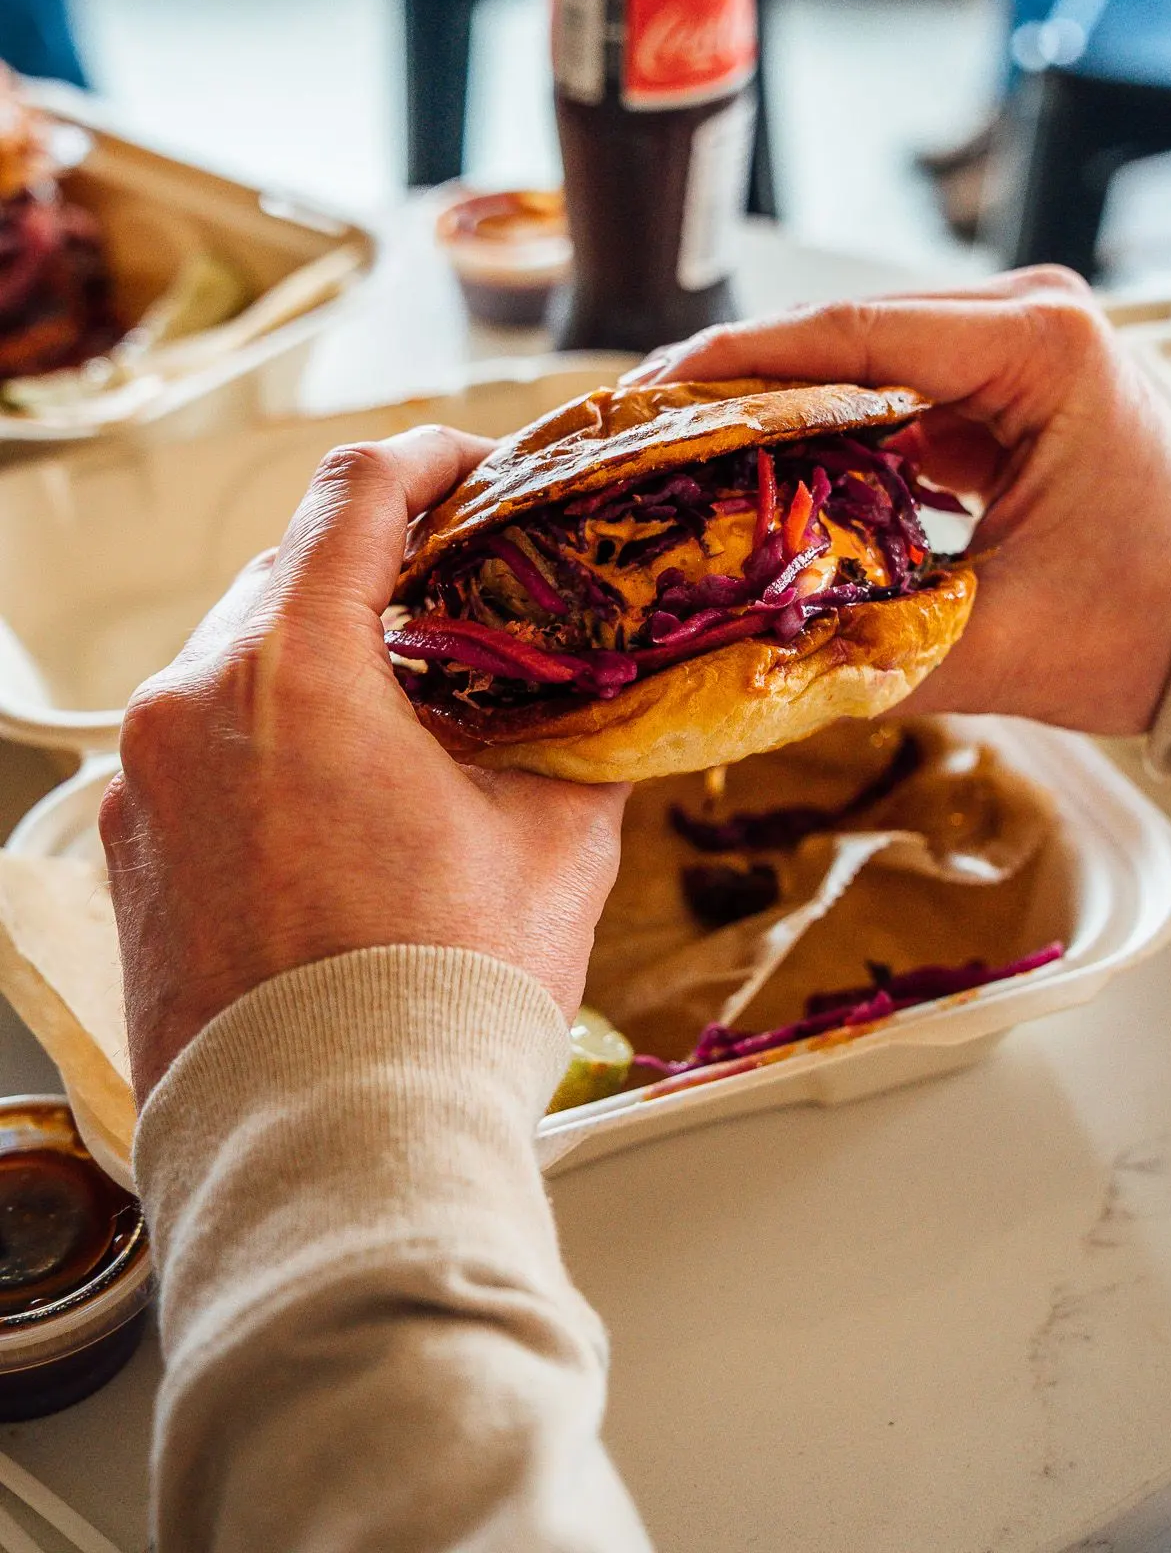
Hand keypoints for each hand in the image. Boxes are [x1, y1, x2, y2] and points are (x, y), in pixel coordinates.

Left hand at [100, 428, 628, 1101]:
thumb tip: (601, 703)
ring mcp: (146, 780)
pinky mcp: (131, 848)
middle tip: (470, 596)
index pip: (354, 491)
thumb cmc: (438, 996)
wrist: (331, 1150)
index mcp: (291, 670)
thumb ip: (575, 737)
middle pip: (291, 572)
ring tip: (414, 704)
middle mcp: (190, 704)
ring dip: (326, 655)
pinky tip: (345, 786)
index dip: (431, 458)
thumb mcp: (553, 842)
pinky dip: (272, 732)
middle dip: (384, 569)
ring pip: (240, 658)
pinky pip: (203, 742)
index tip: (478, 469)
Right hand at [628, 269, 1170, 736]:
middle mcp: (1030, 318)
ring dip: (773, 403)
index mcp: (1043, 349)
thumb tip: (738, 666)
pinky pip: (887, 389)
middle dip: (736, 380)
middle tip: (638, 431)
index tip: (647, 395)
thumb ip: (869, 650)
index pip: (853, 334)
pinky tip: (758, 469)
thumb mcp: (1003, 640)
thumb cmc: (1152, 622)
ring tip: (678, 450)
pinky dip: (823, 428)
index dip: (736, 362)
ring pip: (856, 356)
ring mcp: (1017, 343)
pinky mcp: (1002, 381)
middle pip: (842, 333)